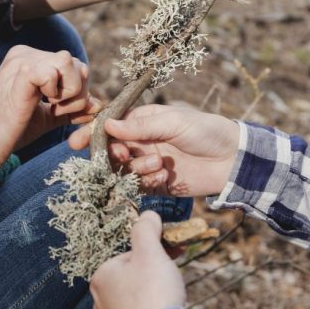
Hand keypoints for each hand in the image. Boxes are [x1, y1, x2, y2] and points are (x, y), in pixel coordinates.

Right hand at [0, 46, 99, 178]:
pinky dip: (57, 92)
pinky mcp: (21, 74)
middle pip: (77, 63)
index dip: (78, 92)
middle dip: (77, 93)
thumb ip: (70, 108)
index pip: (74, 66)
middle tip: (56, 111)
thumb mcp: (45, 117)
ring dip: (70, 92)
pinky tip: (42, 104)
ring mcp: (22, 61)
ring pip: (71, 63)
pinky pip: (56, 71)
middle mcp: (26, 54)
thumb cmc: (6, 133)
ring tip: (50, 108)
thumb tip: (97, 104)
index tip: (59, 111)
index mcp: (30, 60)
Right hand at [69, 104, 239, 196]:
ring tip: (157, 164)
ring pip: (124, 170)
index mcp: (144, 122)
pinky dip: (147, 182)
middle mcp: (142, 142)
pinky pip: (139, 186)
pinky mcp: (158, 184)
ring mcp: (148, 164)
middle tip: (123, 155)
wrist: (232, 159)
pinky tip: (165, 176)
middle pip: (112, 151)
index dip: (92, 133)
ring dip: (135, 168)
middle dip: (113, 155)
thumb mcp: (174, 122)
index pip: (111, 126)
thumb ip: (140, 127)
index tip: (76, 142)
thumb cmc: (205, 131)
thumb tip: (107, 126)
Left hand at [91, 211, 185, 308]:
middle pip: (133, 272)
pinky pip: (140, 306)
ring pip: (138, 291)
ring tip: (171, 291)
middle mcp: (100, 297)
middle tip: (173, 269)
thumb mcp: (150, 253)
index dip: (153, 248)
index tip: (172, 247)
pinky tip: (165, 304)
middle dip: (155, 267)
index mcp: (102, 275)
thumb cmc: (152, 294)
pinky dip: (153, 303)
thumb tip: (147, 215)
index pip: (129, 253)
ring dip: (156, 286)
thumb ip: (146, 230)